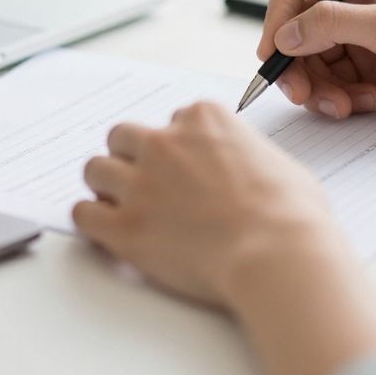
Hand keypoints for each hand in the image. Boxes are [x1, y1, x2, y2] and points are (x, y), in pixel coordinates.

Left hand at [73, 101, 336, 305]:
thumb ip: (248, 154)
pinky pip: (83, 213)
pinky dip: (92, 222)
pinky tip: (108, 233)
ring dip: (106, 187)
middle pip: (122, 137)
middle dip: (131, 159)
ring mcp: (140, 184)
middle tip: (148, 186)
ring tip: (124, 209)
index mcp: (204, 120)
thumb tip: (249, 169)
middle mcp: (165, 143)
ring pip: (94, 169)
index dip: (179, 149)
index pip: (173, 122)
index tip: (188, 170)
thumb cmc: (292, 215)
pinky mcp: (124, 227)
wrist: (278, 255)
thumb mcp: (280, 163)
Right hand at [261, 0, 375, 119]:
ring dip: (320, 88)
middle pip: (296, 28)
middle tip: (300, 94)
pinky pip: (333, 83)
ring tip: (344, 105)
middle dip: (296, 64)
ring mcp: (362, 35)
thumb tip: (283, 36)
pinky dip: (340, 98)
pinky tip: (368, 102)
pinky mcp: (371, 67)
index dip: (277, 14)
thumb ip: (331, 25)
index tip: (273, 50)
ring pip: (311, 61)